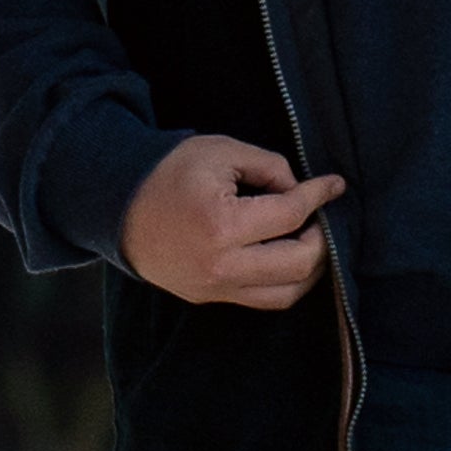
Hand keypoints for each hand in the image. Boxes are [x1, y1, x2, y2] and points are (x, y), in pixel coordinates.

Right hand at [120, 135, 345, 312]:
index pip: (291, 215)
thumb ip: (269, 166)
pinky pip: (262, 299)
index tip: (334, 185)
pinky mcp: (207, 296)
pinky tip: (287, 258)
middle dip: (322, 238)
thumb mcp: (220, 151)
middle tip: (320, 217)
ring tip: (310, 241)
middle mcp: (219, 265)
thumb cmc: (168, 173)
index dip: (319, 195)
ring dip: (310, 268)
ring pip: (286, 293)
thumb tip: (299, 191)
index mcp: (221, 225)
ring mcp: (213, 287)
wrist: (117, 206)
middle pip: (299, 263)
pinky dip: (285, 282)